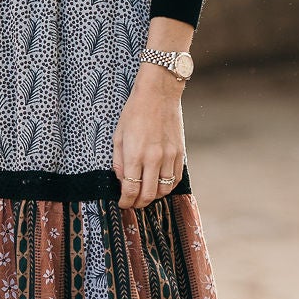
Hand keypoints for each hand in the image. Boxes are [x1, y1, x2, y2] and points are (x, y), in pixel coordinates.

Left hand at [112, 65, 185, 210]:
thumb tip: (122, 181)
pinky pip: (176, 179)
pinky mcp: (180, 153)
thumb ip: (119, 161)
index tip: (123, 203)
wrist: (159, 94)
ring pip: (164, 190)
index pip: (131, 189)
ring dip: (154, 196)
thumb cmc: (134, 112)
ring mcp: (170, 157)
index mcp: (135, 154)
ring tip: (146, 194)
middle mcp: (154, 159)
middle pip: (148, 195)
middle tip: (133, 203)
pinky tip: (160, 185)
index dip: (125, 201)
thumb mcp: (118, 135)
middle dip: (139, 203)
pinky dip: (168, 187)